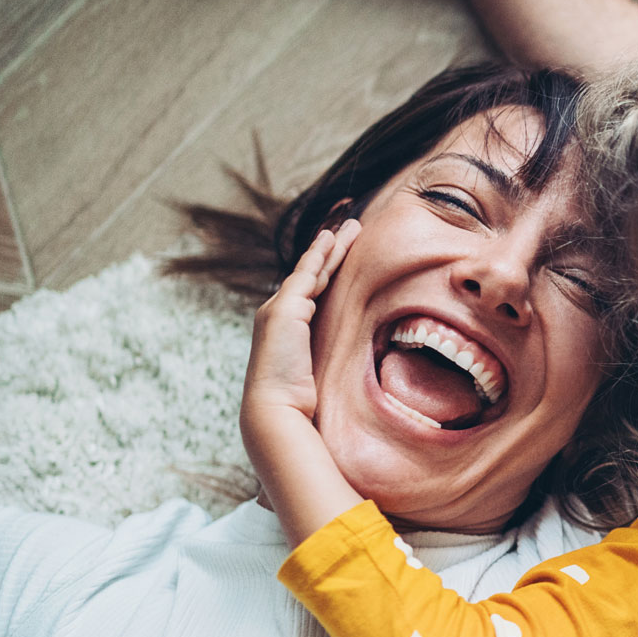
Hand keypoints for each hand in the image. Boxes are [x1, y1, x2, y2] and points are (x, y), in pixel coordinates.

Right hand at [242, 220, 358, 431]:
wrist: (276, 410)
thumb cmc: (300, 402)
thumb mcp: (323, 376)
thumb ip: (334, 361)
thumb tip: (360, 365)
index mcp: (291, 328)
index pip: (315, 292)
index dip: (330, 271)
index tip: (346, 253)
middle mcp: (281, 314)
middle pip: (313, 274)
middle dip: (331, 250)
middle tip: (350, 227)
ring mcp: (280, 310)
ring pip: (312, 270)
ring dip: (330, 246)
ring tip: (349, 226)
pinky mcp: (284, 310)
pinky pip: (307, 275)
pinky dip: (319, 255)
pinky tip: (331, 238)